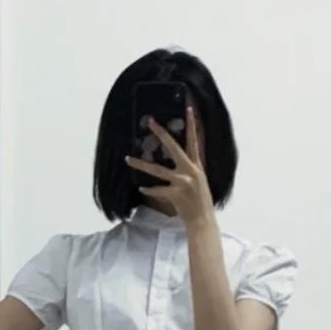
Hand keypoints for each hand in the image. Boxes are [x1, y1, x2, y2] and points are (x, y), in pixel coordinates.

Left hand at [124, 104, 214, 227]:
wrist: (202, 220)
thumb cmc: (200, 201)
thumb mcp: (199, 181)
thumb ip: (190, 168)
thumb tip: (180, 158)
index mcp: (197, 166)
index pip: (195, 141)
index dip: (192, 124)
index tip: (188, 109)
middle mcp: (190, 171)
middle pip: (173, 147)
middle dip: (161, 133)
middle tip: (150, 121)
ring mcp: (183, 182)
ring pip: (157, 170)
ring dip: (141, 164)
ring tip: (128, 158)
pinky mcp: (176, 194)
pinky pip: (158, 190)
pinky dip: (149, 189)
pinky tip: (141, 187)